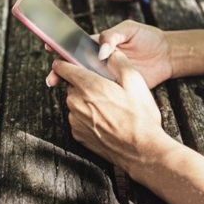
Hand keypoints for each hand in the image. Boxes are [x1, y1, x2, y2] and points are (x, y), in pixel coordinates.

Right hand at [46, 20, 170, 88]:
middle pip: (74, 65)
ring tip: (58, 85)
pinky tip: (79, 96)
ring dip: (69, 82)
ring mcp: (106, 75)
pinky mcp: (116, 87)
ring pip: (83, 79)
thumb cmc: (148, 38)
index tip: (50, 46)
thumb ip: (113, 36)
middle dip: (60, 69)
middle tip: (52, 76)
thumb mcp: (130, 28)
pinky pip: (99, 91)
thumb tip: (101, 50)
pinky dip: (87, 94)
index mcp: (99, 44)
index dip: (62, 46)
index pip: (76, 45)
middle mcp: (99, 60)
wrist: (167, 55)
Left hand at [51, 52, 169, 175]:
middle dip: (84, 83)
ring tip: (109, 107)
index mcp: (88, 86)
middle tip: (106, 89)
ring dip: (86, 101)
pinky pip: (78, 118)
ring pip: (75, 102)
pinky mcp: (77, 134)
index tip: (69, 61)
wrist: (142, 151)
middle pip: (71, 85)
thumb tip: (109, 52)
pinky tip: (106, 120)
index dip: (65, 61)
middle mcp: (76, 102)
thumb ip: (118, 61)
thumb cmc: (140, 117)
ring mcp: (75, 120)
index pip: (62, 67)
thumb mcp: (136, 81)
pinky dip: (87, 117)